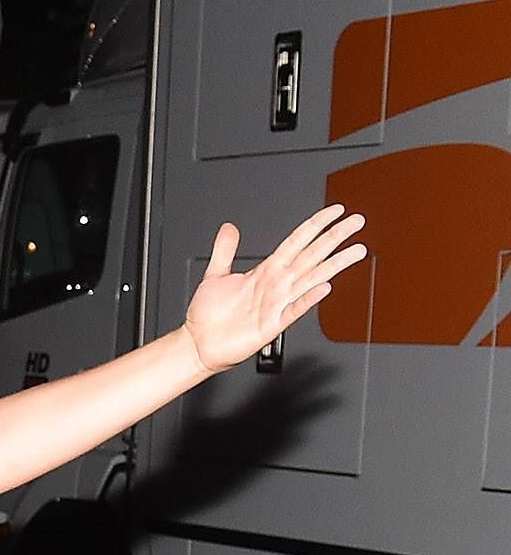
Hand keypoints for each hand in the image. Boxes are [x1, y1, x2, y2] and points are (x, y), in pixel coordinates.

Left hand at [182, 206, 367, 373]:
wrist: (198, 344)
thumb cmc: (208, 314)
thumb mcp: (215, 275)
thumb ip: (225, 250)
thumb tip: (229, 227)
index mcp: (265, 272)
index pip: (297, 242)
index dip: (315, 225)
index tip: (335, 211)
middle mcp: (275, 285)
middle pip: (312, 256)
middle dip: (334, 238)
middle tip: (356, 222)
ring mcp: (276, 304)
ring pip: (311, 279)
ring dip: (334, 265)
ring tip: (355, 251)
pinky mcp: (271, 325)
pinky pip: (294, 309)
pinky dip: (308, 298)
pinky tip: (324, 287)